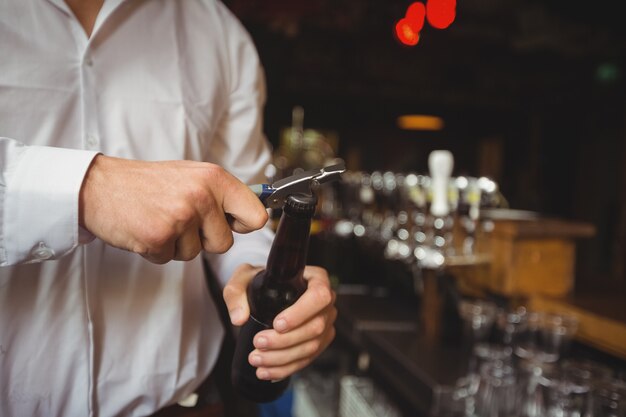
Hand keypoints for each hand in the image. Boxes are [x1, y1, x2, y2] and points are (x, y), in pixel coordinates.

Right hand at [79, 155, 267, 262]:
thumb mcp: (192, 176)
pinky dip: (157, 251)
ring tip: (159, 220)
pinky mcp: (159, 237)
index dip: (243, 225)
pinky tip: (145, 228)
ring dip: (177, 245)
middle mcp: (201, 195)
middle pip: (224, 243)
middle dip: (203, 239)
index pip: (256, 216)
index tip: (229, 223)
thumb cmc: (147, 183)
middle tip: (178, 219)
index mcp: (215, 178)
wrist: (100, 186)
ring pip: (196, 253)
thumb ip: (221, 195)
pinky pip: (170, 259)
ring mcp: (181, 216)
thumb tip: (255, 214)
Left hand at [224, 264, 336, 380]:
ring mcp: (325, 324)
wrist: (266, 293)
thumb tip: (239, 318)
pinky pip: (306, 359)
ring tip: (257, 359)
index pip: (319, 296)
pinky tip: (266, 371)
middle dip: (284, 341)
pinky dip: (285, 368)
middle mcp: (325, 303)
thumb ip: (236, 292)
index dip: (300, 314)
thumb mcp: (244, 277)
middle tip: (258, 342)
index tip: (277, 324)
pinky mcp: (318, 343)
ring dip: (282, 358)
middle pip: (315, 327)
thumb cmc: (261, 281)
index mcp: (315, 279)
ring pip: (311, 347)